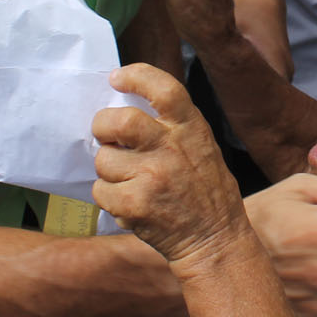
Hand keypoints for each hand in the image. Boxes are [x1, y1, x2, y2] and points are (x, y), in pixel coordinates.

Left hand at [92, 62, 250, 267]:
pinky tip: (130, 204)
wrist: (215, 240)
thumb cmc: (205, 192)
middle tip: (106, 136)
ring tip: (129, 183)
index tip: (117, 78)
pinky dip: (109, 198)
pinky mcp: (136, 204)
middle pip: (120, 121)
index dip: (137, 76)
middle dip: (102, 126)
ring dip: (108, 172)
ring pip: (103, 161)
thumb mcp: (201, 146)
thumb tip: (123, 111)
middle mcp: (172, 148)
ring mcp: (153, 176)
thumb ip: (170, 127)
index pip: (164, 89)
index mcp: (191, 128)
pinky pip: (101, 191)